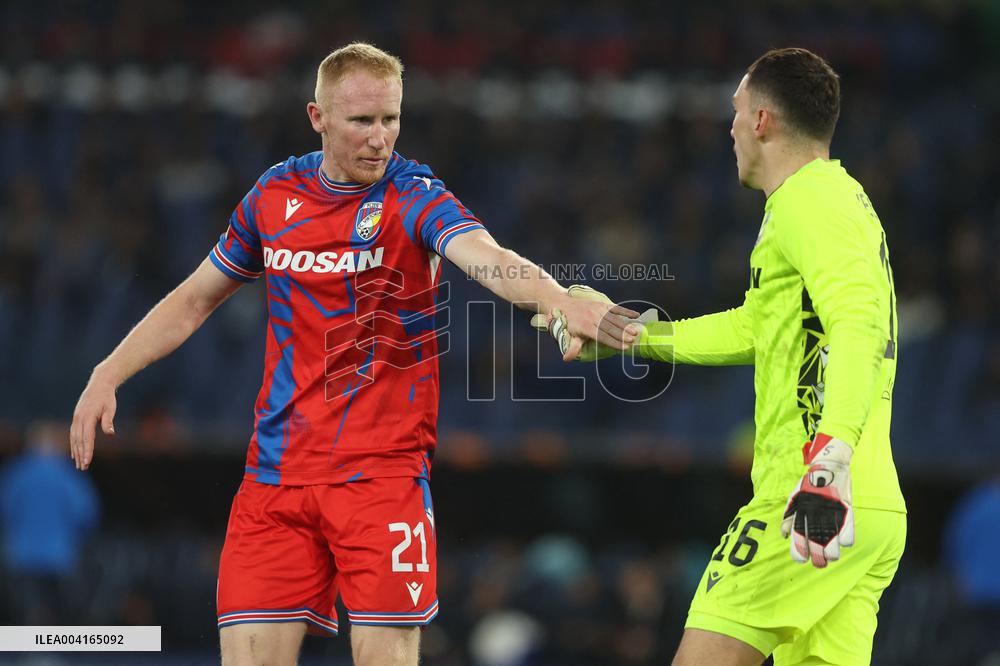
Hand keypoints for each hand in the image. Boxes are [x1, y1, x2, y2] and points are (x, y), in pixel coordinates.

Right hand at [70, 371, 117, 470]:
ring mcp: (76, 419)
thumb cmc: (107, 398)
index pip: (87, 438)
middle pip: (79, 441)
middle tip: (83, 468)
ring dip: (76, 452)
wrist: (99, 385)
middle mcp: (79, 419)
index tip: (87, 461)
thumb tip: (110, 433)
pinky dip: (73, 445)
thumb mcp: (110, 408)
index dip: (87, 450)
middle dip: (80, 455)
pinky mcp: (76, 418)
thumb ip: (108, 421)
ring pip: (74, 439)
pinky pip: (73, 434)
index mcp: (87, 417)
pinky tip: (74, 454)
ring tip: (79, 464)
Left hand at [530, 285, 648, 360]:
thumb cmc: (569, 324)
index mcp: (586, 327)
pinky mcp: (602, 304)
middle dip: (622, 335)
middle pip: (610, 328)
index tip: (624, 347)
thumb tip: (567, 359)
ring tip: (635, 332)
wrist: (563, 304)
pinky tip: (636, 315)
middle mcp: (593, 318)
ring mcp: (598, 310)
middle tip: (633, 340)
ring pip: (614, 319)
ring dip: (625, 325)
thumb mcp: (569, 336)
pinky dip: (626, 311)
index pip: (602, 336)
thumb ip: (572, 347)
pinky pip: (615, 308)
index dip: (614, 342)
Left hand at [780, 434, 853, 567]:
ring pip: (833, 544)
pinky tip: (844, 542)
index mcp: (801, 512)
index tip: (802, 560)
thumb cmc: (809, 486)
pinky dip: (846, 541)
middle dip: (818, 559)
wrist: (828, 466)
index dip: (799, 553)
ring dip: (832, 554)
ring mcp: (831, 512)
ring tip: (832, 556)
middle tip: (820, 563)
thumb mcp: (794, 499)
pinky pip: (848, 533)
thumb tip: (784, 535)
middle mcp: (815, 514)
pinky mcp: (846, 509)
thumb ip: (788, 518)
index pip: (798, 539)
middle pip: (816, 546)